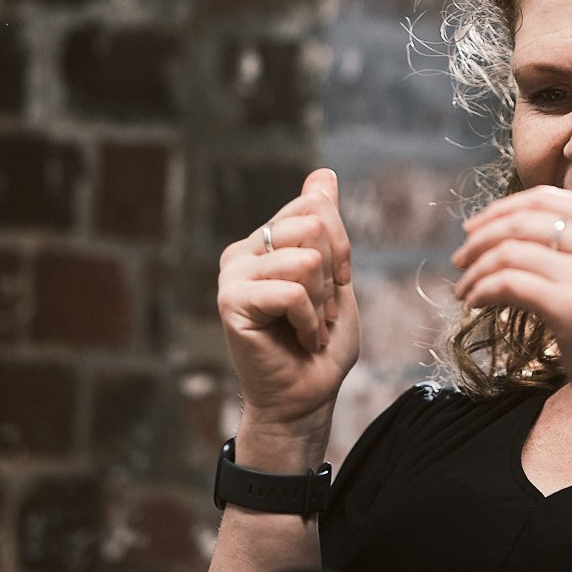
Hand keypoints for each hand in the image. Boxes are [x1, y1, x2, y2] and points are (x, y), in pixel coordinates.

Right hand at [217, 168, 360, 431]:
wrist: (305, 399)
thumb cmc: (320, 344)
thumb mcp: (335, 275)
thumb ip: (326, 225)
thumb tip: (323, 173)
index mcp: (264, 240)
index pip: (315, 206)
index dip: (340, 249)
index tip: (333, 288)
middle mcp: (242, 251)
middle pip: (313, 226)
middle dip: (331, 276)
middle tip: (319, 313)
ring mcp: (232, 275)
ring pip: (306, 260)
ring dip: (321, 303)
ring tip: (308, 328)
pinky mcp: (230, 302)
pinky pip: (292, 292)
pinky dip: (310, 322)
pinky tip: (299, 339)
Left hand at [451, 188, 571, 413]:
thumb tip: (506, 222)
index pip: (548, 198)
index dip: (502, 208)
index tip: (475, 228)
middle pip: (524, 222)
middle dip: (481, 238)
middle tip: (460, 258)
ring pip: (511, 252)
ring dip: (477, 270)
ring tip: (465, 287)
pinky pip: (509, 284)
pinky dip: (483, 290)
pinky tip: (475, 302)